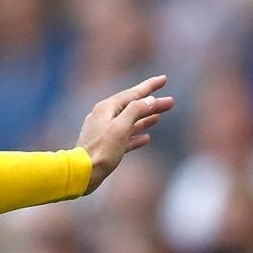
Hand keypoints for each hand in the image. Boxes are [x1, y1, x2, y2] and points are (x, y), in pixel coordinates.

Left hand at [77, 75, 173, 192]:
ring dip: (145, 119)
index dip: (149, 86)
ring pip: (129, 122)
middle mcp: (103, 118)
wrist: (81, 173)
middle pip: (132, 108)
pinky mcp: (104, 148)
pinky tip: (147, 138)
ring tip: (160, 116)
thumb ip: (136, 110)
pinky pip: (124, 138)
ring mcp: (103, 133)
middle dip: (151, 105)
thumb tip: (149, 100)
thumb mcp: (121, 127)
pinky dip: (135, 136)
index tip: (164, 79)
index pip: (132, 94)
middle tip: (170, 102)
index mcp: (106, 109)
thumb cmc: (101, 150)